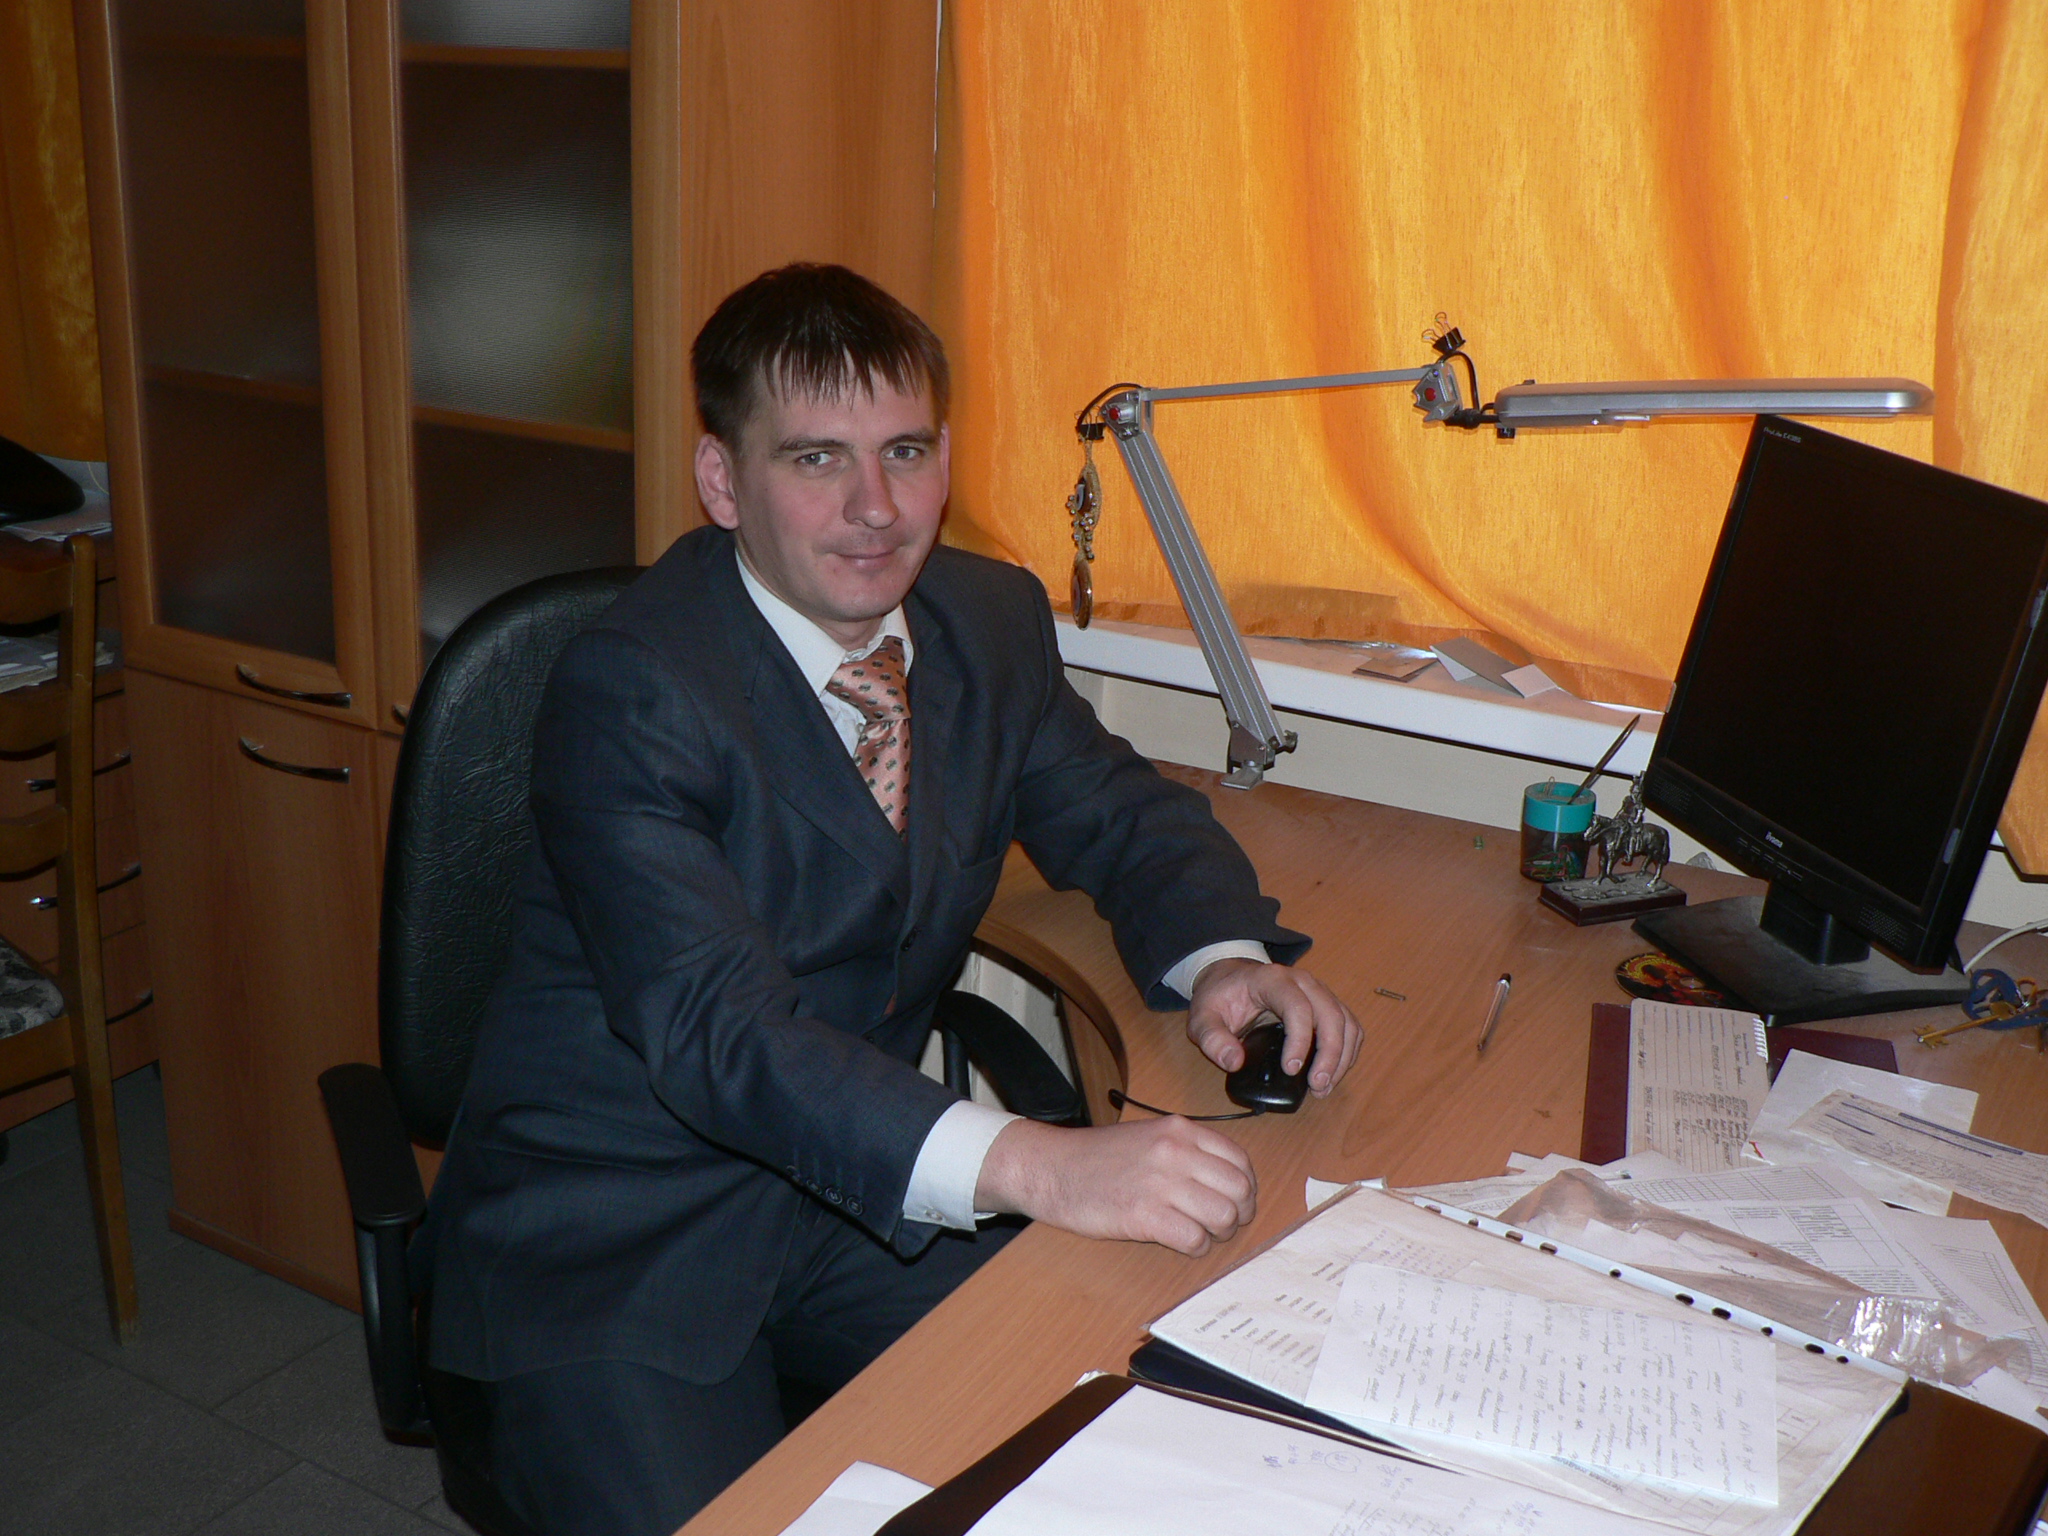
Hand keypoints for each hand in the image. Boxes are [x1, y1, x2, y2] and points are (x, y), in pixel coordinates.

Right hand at [973, 1116, 1256, 1256]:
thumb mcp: (1149, 1135)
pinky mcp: (1144, 1215)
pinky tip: (1180, 1243)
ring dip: (1218, 1233)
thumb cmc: (1097, 1157)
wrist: (1050, 1168)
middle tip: (1222, 1225)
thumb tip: (1228, 1181)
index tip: (1236, 1203)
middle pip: (1239, 1191)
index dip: (1246, 1189)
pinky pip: (1195, 1239)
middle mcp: (1176, 1152)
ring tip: (1200, 1234)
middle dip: (1238, 1214)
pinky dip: (1196, 1248)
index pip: (1240, 1162)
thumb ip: (1188, 1150)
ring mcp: (1160, 1183)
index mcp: (1180, 1130)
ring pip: (1223, 1216)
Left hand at [1186, 959, 1361, 1096]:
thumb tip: (1234, 1062)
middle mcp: (1303, 982)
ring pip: (1345, 1022)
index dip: (1300, 1041)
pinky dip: (1347, 1052)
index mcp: (1272, 980)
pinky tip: (1332, 1074)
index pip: (1298, 1007)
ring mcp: (1318, 991)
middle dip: (1330, 1055)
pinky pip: (1349, 1027)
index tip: (1291, 1070)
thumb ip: (1212, 1039)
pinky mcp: (1326, 1005)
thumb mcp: (1202, 1016)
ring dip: (1342, 1058)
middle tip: (1317, 1087)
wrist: (1230, 978)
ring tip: (1323, 1087)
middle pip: (1331, 1015)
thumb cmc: (1219, 996)